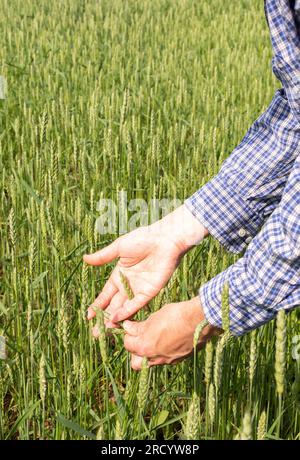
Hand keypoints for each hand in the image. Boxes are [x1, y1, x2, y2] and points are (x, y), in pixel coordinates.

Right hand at [84, 205, 207, 325]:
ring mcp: (139, 290)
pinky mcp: (150, 292)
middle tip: (96, 333)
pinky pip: (136, 304)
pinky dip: (126, 312)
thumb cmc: (143, 239)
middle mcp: (128, 285)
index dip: (97, 305)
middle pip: (114, 305)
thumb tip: (85, 259)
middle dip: (104, 318)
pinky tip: (116, 318)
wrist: (164, 239)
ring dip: (114, 319)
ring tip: (104, 330)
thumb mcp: (119, 247)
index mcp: (119, 275)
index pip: (106, 294)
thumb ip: (103, 256)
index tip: (88, 316)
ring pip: (124, 308)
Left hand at [122, 297, 220, 369]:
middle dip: (135, 351)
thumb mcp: (154, 318)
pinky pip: (165, 359)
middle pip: (136, 362)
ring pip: (151, 362)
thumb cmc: (175, 315)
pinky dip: (162, 352)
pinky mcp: (179, 359)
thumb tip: (127, 327)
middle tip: (140, 337)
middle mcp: (154, 358)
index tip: (131, 325)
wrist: (199, 321)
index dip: (128, 334)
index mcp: (145, 347)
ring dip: (149, 353)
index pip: (128, 344)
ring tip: (154, 338)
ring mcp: (168, 361)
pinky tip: (168, 340)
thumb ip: (139, 326)